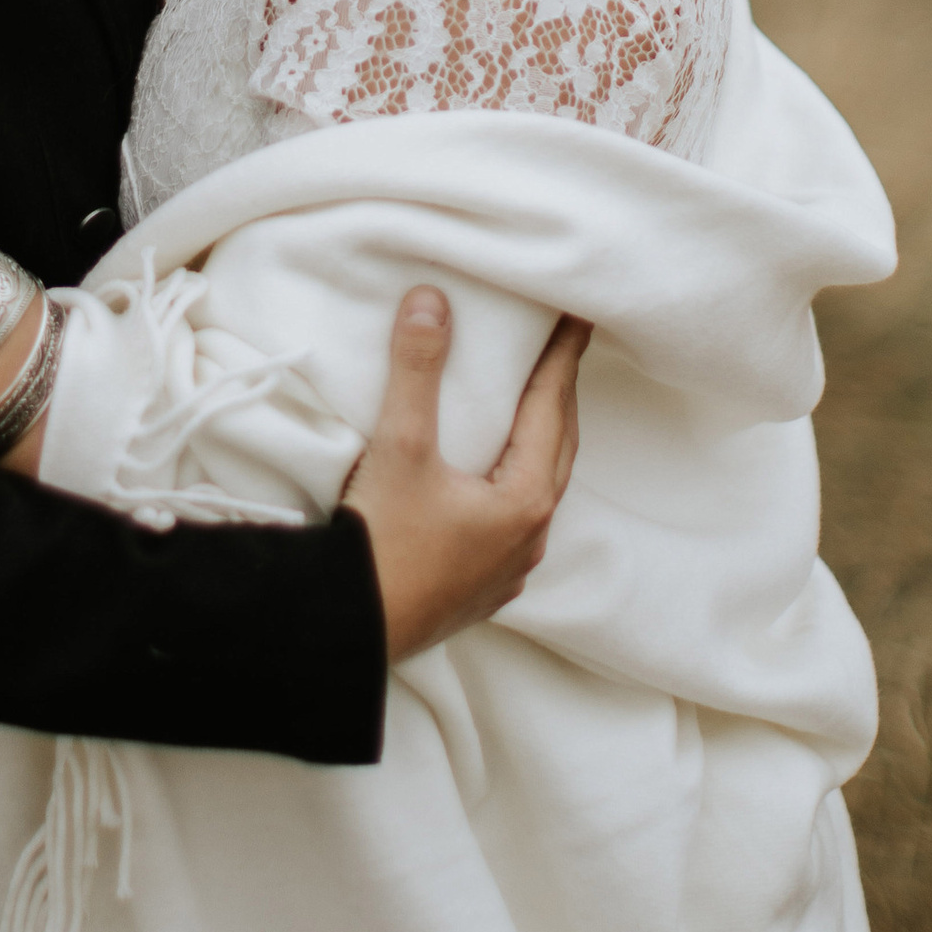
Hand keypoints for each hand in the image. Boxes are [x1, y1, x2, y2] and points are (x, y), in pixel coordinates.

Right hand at [342, 292, 589, 665]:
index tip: (579, 316)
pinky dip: (514, 484)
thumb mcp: (400, 446)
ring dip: (540, 443)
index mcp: (525, 498)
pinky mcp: (482, 588)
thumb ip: (417, 371)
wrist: (352, 630)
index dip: (564, 356)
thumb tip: (432, 301)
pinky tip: (494, 481)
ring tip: (530, 407)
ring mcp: (508, 567)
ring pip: (539, 489)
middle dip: (559, 396)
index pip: (553, 406)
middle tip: (560, 351)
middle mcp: (529, 536)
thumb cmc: (384, 542)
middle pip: (558, 449)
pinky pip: (514, 523)